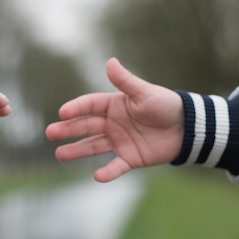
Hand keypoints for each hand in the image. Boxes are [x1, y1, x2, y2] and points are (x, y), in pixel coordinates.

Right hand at [46, 58, 183, 181]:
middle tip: (50, 133)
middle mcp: (113, 123)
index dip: (76, 108)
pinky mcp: (130, 158)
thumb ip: (126, 81)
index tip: (62, 112)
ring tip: (59, 155)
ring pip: (93, 146)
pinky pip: (116, 166)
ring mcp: (120, 141)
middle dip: (68, 129)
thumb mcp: (144, 92)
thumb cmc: (165, 105)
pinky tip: (97, 176)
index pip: (89, 105)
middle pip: (85, 126)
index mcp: (114, 105)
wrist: (187, 127)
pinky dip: (108, 172)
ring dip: (77, 150)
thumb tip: (110, 61)